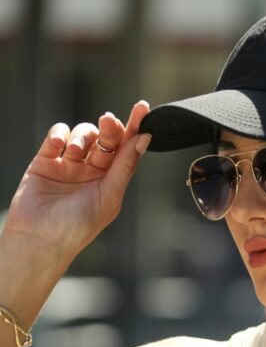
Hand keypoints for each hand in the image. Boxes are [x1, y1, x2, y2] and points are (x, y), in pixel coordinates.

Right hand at [3, 100, 150, 265]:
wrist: (39, 239)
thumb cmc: (78, 226)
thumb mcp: (109, 196)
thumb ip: (125, 166)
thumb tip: (144, 138)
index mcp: (111, 182)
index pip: (127, 150)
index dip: (135, 128)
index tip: (142, 107)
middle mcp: (91, 172)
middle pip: (106, 139)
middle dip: (109, 128)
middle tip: (109, 121)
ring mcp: (68, 165)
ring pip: (82, 134)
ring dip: (82, 136)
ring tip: (75, 150)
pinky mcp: (45, 161)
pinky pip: (57, 136)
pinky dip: (59, 134)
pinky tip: (60, 145)